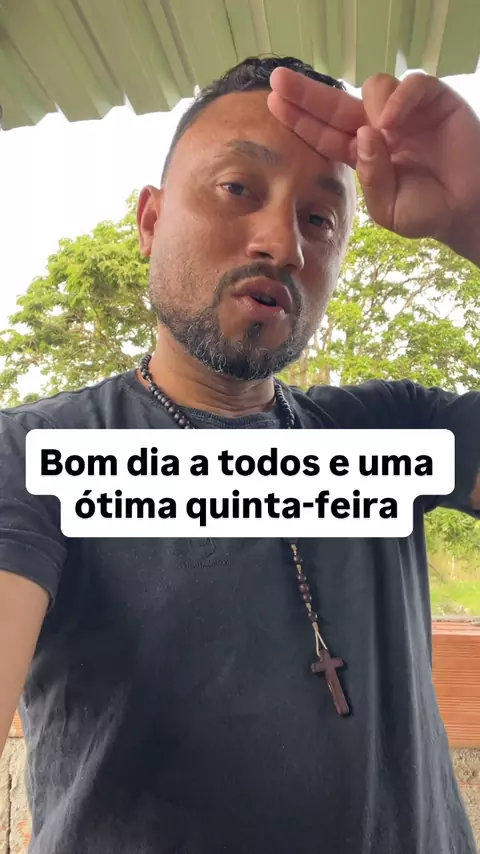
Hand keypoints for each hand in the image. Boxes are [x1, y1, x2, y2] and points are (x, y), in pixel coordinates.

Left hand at [268, 69, 479, 260]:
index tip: (274, 104)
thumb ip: (372, 179)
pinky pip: (411, 85)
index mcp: (362, 154)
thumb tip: (366, 136)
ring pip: (372, 89)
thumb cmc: (427, 212)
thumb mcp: (389, 210)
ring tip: (384, 133)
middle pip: (335, 104)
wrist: (466, 210)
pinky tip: (394, 119)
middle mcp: (378, 128)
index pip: (325, 133)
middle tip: (280, 81)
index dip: (301, 119)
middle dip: (307, 93)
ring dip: (369, 107)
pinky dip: (400, 98)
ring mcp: (404, 113)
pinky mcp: (433, 100)